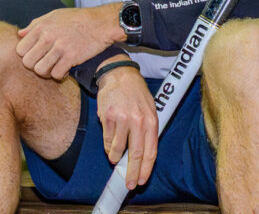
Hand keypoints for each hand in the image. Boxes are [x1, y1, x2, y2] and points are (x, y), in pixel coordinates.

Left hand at [16, 3, 126, 78]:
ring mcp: (60, 48)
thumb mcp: (54, 15)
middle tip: (45, 64)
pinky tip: (65, 70)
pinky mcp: (72, 57)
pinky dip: (60, 76)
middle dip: (35, 66)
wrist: (101, 23)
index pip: (20, 49)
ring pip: (40, 71)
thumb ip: (35, 25)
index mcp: (41, 27)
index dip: (26, 55)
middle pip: (28, 62)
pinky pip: (57, 74)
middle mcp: (48, 37)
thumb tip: (20, 34)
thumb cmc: (77, 19)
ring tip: (54, 67)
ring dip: (47, 73)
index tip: (36, 56)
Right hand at [96, 59, 156, 190]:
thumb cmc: (136, 94)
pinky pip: (107, 140)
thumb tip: (143, 156)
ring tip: (116, 158)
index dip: (146, 169)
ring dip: (116, 158)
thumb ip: (148, 131)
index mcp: (151, 121)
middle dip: (131, 173)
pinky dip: (108, 146)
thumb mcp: (150, 109)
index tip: (141, 181)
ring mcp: (122, 119)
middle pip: (135, 154)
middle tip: (129, 184)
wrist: (119, 74)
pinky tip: (110, 143)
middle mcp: (138, 121)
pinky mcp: (107, 117)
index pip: (150, 151)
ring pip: (117, 149)